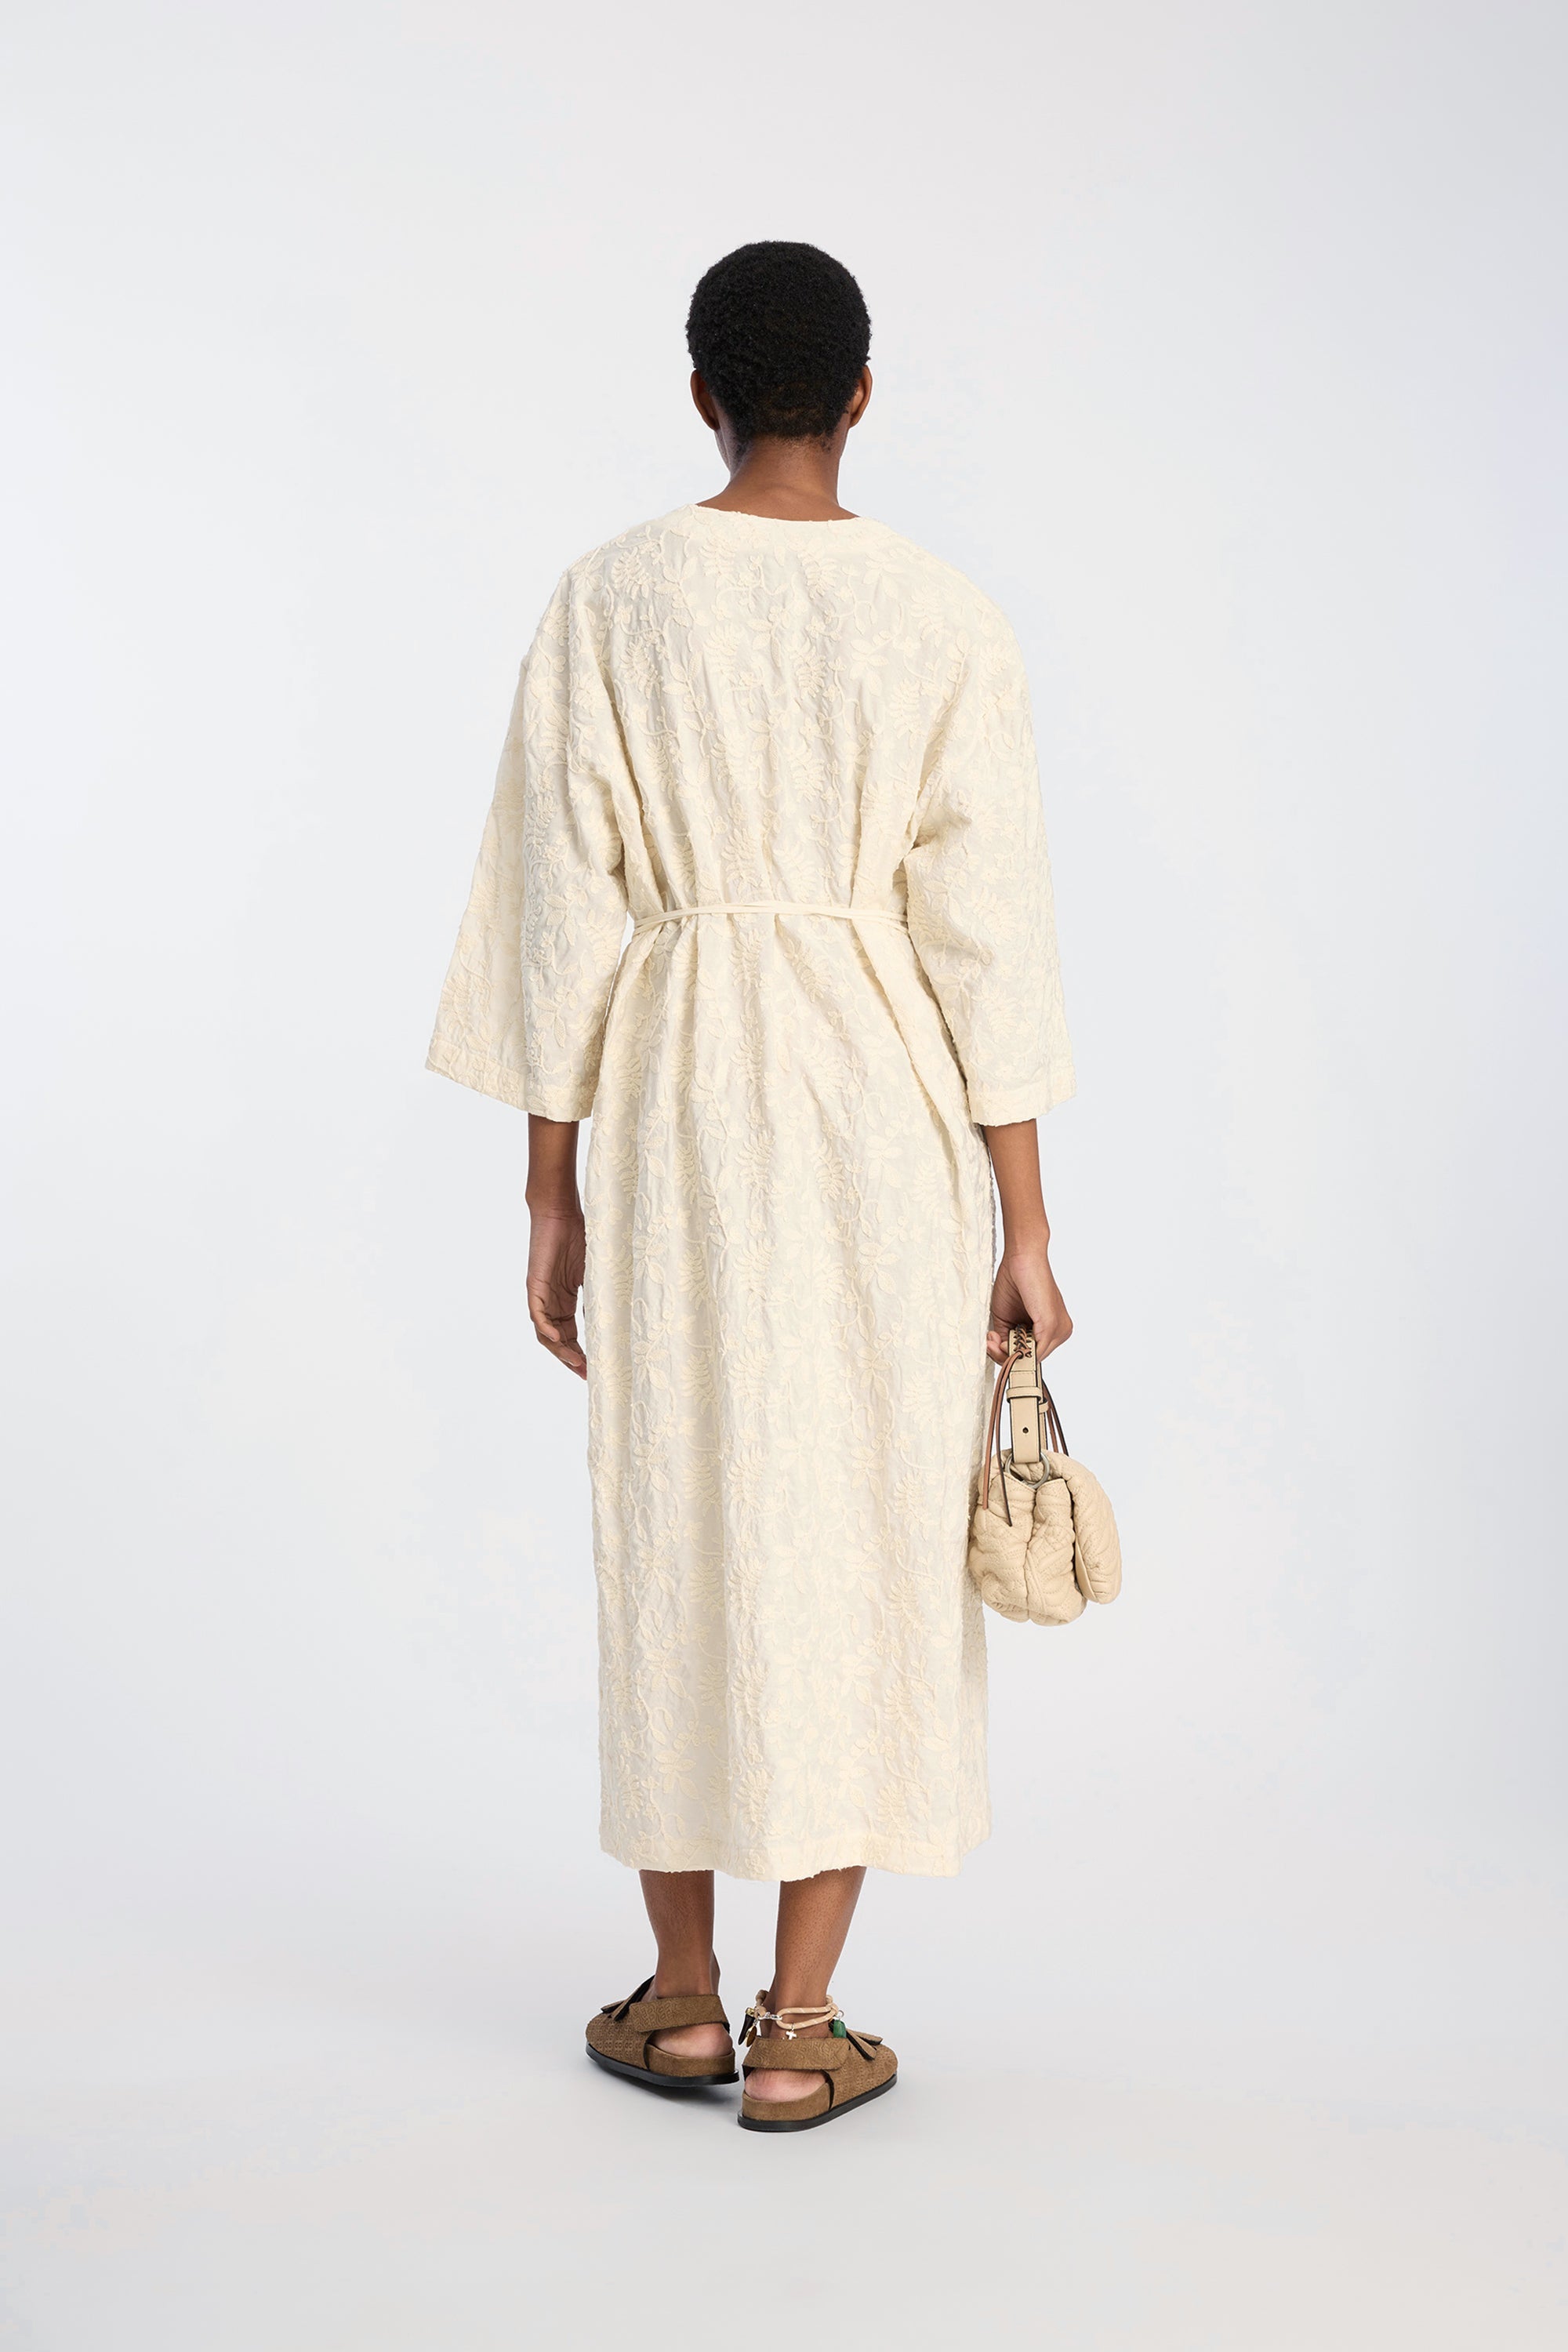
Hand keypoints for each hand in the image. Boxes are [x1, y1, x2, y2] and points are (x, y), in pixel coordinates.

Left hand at [527, 1205, 586, 1377]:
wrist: (561, 1212)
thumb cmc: (579, 1237)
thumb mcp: (594, 1273)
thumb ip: (599, 1296)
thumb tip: (614, 1321)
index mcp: (564, 1300)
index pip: (569, 1335)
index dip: (580, 1353)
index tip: (593, 1369)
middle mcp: (550, 1302)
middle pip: (557, 1340)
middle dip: (571, 1359)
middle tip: (586, 1374)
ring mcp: (541, 1296)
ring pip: (545, 1332)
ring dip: (559, 1350)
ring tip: (575, 1362)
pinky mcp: (534, 1286)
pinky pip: (537, 1315)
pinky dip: (546, 1329)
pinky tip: (559, 1339)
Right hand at [987, 1238, 1071, 1365]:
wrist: (1021, 1258)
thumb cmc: (1014, 1282)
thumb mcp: (1007, 1319)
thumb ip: (1007, 1339)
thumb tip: (1003, 1355)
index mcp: (1053, 1329)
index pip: (1033, 1354)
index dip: (1010, 1354)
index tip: (992, 1343)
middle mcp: (1061, 1331)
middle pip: (1032, 1359)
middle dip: (1006, 1355)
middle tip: (990, 1340)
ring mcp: (1059, 1329)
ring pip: (1031, 1358)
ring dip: (1007, 1352)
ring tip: (993, 1337)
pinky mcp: (1051, 1326)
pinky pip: (1033, 1352)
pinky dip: (1013, 1349)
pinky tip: (1000, 1338)